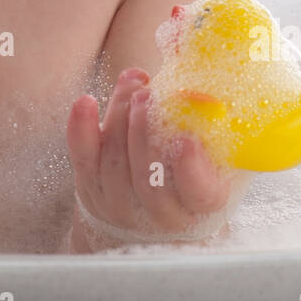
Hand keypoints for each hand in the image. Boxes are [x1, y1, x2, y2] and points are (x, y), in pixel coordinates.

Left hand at [66, 68, 233, 247]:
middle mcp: (163, 215)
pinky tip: (86, 101)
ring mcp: (123, 207)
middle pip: (148, 176)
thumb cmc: (194, 171)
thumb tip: (201, 94)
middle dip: (143, 129)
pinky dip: (82, 129)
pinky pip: (83, 160)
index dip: (191, 168)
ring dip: (119, 116)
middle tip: (146, 94)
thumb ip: (213, 129)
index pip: (198, 192)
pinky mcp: (93, 191)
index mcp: (202, 206)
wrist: (155, 213)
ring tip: (131, 85)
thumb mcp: (219, 156)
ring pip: (115, 162)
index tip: (186, 139)